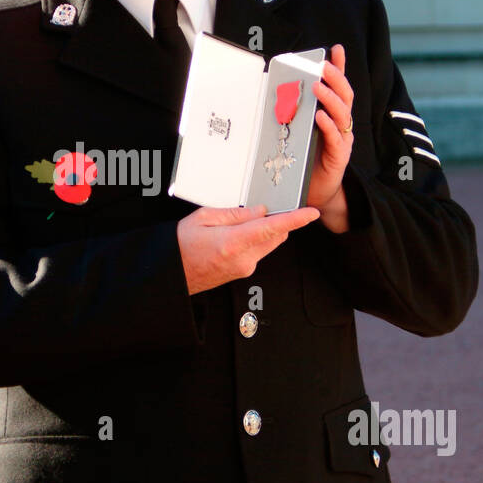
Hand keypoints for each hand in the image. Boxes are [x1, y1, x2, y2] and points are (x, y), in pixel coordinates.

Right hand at [177, 203, 320, 295]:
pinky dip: (255, 240)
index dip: (295, 219)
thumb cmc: (180, 246)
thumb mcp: (203, 218)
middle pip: (276, 236)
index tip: (311, 213)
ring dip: (265, 231)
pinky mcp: (243, 272)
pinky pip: (258, 252)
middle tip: (264, 208)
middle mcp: (243, 259)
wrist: (171, 274)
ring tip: (240, 223)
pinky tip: (236, 235)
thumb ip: (235, 214)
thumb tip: (259, 211)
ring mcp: (244, 268)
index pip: (272, 228)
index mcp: (233, 243)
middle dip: (277, 220)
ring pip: (268, 244)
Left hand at [306, 44, 353, 232]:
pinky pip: (336, 138)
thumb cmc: (305, 161)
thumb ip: (296, 113)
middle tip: (323, 66)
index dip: (340, 68)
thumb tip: (280, 92)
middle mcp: (341, 125)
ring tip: (319, 87)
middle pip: (345, 96)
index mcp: (332, 116)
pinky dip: (328, 126)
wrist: (315, 192)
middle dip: (336, 78)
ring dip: (330, 99)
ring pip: (342, 114)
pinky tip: (320, 117)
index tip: (336, 49)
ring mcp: (342, 140)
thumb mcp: (299, 132)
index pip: (338, 88)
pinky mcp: (339, 157)